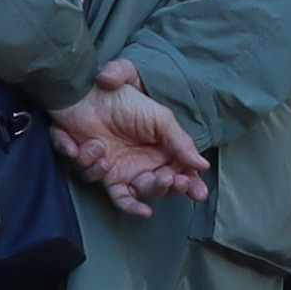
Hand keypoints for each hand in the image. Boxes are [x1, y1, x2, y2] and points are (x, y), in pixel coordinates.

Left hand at [47, 60, 211, 217]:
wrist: (88, 95)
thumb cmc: (126, 103)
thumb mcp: (161, 119)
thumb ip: (181, 143)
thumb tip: (202, 166)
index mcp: (161, 152)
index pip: (180, 175)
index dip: (189, 186)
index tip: (197, 193)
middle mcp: (142, 165)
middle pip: (156, 189)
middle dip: (162, 187)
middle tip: (166, 177)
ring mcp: (120, 170)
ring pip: (131, 194)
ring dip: (126, 177)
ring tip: (106, 153)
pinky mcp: (97, 171)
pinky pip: (102, 186)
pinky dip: (99, 178)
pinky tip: (100, 162)